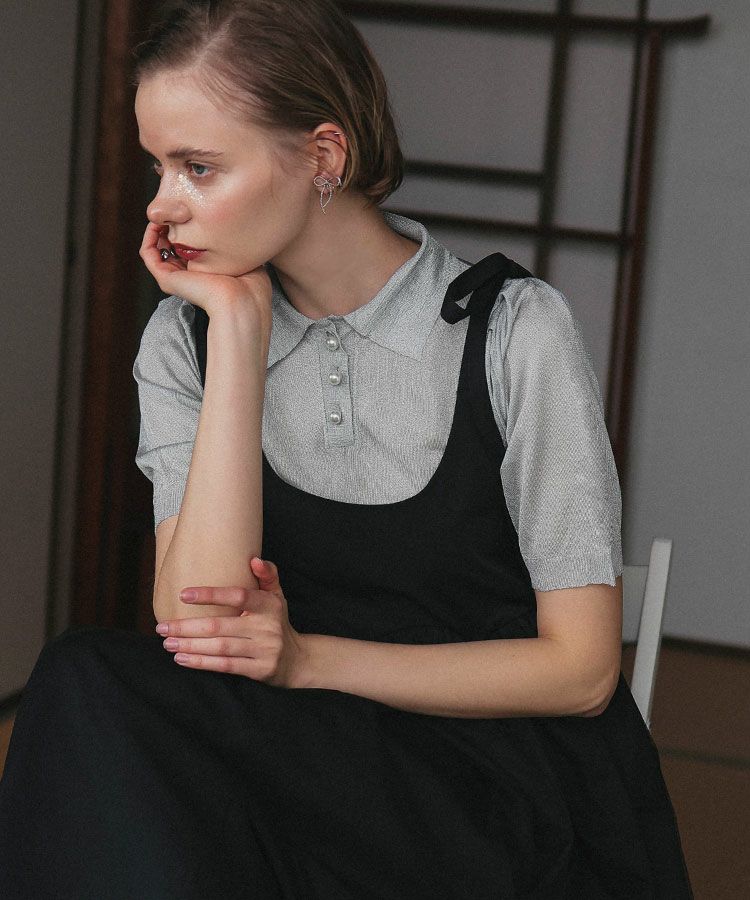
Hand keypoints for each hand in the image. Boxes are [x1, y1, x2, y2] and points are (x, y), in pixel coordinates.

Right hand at [139, 221, 272, 324]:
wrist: (241, 300)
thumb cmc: (250, 284)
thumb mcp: (243, 256)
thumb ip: (233, 241)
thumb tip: (233, 220)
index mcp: (205, 272)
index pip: (188, 246)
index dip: (186, 226)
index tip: (191, 210)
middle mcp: (188, 275)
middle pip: (171, 244)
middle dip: (170, 223)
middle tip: (174, 206)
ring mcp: (176, 278)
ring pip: (157, 248)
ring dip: (157, 227)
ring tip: (164, 211)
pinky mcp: (166, 279)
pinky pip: (148, 254)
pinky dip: (149, 235)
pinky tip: (158, 222)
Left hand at [155, 557, 309, 688]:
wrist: (297, 660)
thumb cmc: (277, 622)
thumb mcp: (277, 596)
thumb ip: (267, 575)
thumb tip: (254, 559)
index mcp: (269, 605)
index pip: (238, 596)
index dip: (211, 595)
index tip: (183, 594)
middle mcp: (267, 627)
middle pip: (220, 626)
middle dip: (187, 627)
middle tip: (163, 627)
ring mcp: (264, 650)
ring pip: (220, 647)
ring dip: (190, 646)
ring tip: (168, 643)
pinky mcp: (260, 670)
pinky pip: (226, 665)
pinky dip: (202, 663)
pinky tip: (182, 659)